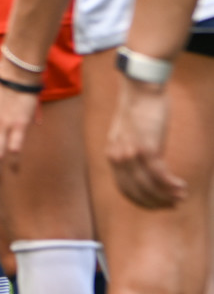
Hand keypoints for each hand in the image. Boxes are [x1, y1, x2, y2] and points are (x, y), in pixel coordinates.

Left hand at [107, 78, 185, 207]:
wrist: (141, 88)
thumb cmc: (139, 109)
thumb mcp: (131, 133)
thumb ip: (134, 150)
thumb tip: (148, 163)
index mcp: (112, 155)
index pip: (124, 188)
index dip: (141, 201)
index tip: (157, 206)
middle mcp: (118, 157)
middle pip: (135, 191)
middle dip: (155, 202)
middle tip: (172, 205)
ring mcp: (131, 154)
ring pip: (148, 186)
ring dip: (166, 196)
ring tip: (180, 198)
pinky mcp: (146, 148)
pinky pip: (158, 175)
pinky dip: (170, 185)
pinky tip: (181, 188)